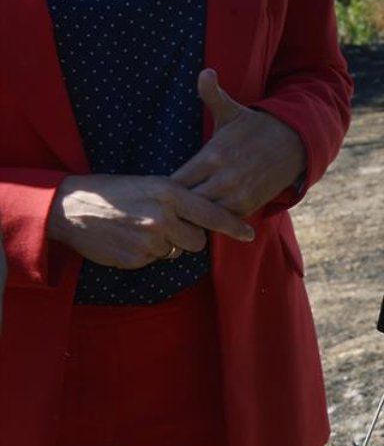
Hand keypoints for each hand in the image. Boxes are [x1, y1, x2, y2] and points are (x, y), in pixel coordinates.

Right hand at [48, 173, 256, 268]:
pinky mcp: (134, 259)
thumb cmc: (117, 191)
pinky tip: (129, 239)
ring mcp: (148, 241)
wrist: (72, 207)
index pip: (213, 214)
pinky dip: (146, 254)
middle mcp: (163, 218)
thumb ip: (182, 199)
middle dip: (188, 237)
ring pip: (175, 252)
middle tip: (168, 225)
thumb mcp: (153, 184)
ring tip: (142, 229)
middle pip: (198, 241)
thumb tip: (209, 214)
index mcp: (171, 193)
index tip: (249, 234)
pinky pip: (153, 261)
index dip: (234, 227)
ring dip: (165, 245)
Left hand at [169, 70, 305, 216]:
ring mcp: (237, 196)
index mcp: (213, 156)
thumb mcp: (233, 111)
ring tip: (178, 217)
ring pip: (202, 216)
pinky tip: (201, 218)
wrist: (296, 144)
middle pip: (185, 204)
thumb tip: (205, 71)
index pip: (174, 183)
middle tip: (163, 208)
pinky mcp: (249, 207)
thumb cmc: (256, 128)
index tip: (157, 190)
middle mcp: (224, 179)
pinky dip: (211, 220)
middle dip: (175, 207)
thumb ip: (212, 95)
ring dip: (191, 216)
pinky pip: (221, 221)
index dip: (164, 189)